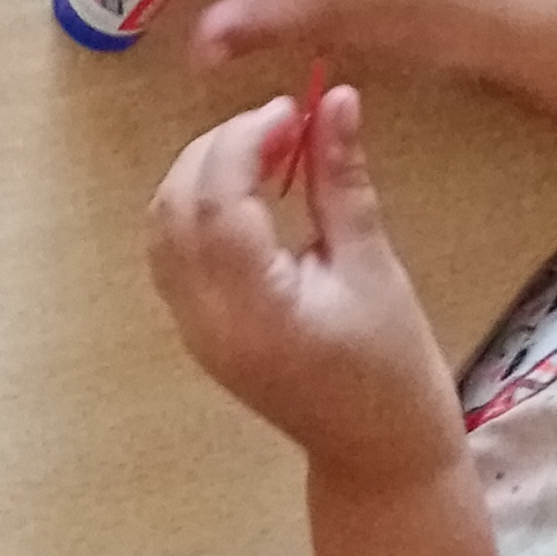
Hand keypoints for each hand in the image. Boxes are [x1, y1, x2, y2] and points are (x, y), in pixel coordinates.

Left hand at [148, 88, 466, 492]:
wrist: (381, 458)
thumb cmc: (394, 370)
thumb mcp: (374, 268)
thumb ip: (342, 181)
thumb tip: (336, 97)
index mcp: (256, 310)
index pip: (219, 202)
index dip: (244, 140)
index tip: (291, 109)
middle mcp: (207, 320)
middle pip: (177, 208)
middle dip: (218, 151)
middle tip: (279, 126)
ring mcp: (193, 330)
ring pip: (162, 227)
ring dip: (199, 175)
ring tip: (263, 154)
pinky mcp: (195, 332)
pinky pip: (169, 252)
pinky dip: (193, 208)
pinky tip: (243, 195)